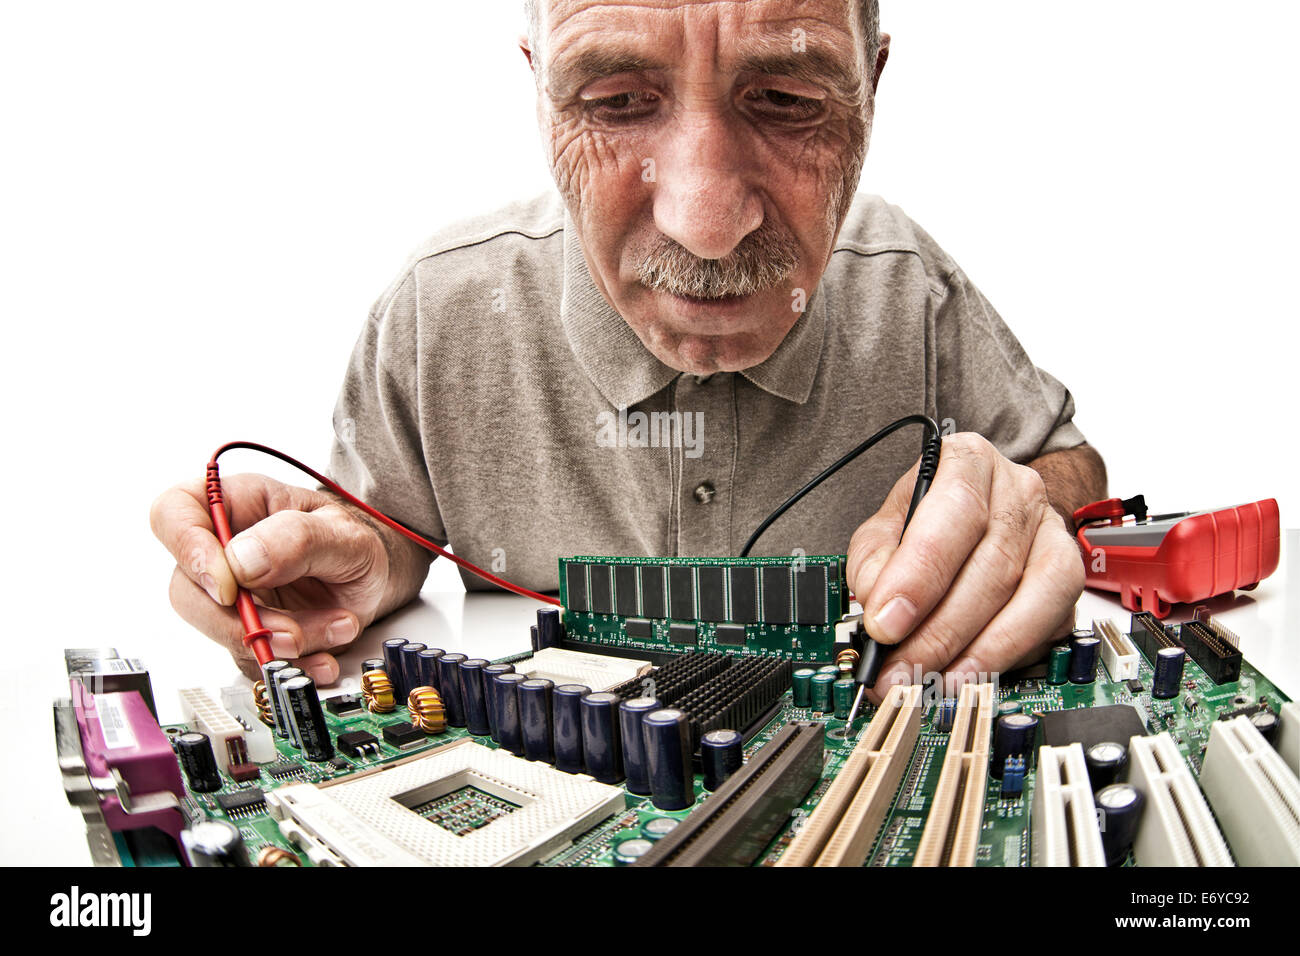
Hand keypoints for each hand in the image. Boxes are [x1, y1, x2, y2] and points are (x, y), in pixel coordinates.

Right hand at [150, 473, 389, 682]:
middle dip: (239, 621)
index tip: (227, 585)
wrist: (374, 577)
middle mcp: (222, 550)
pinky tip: (325, 656)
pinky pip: (250, 660)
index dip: (187, 550)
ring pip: (219, 631)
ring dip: (279, 643)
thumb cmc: (350, 541)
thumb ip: (296, 539)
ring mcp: (231, 596)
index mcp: (235, 504)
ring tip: (337, 626)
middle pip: (185, 590)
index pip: (173, 514)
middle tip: (292, 630)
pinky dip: (292, 666)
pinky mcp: (247, 633)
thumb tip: (242, 561)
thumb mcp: (342, 532)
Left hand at [847, 432, 1084, 701]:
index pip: (952, 515)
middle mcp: (1018, 491)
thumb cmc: (931, 517)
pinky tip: (972, 673)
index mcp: (967, 463)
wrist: (987, 508)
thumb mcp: (887, 523)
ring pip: (1026, 597)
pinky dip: (1007, 654)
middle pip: (989, 566)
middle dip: (938, 631)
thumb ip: (873, 558)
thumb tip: (877, 604)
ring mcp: (1052, 532)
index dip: (918, 576)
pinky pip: (1048, 621)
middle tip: (900, 669)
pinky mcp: (1069, 575)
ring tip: (932, 680)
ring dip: (975, 651)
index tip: (885, 623)